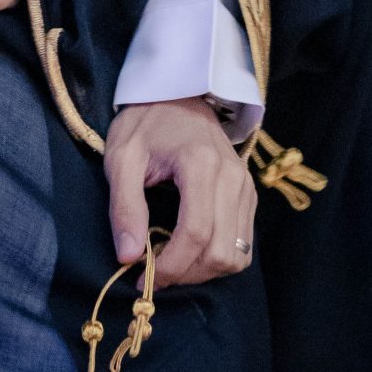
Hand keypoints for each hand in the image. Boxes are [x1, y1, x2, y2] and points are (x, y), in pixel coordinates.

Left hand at [104, 96, 255, 287]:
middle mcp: (232, 176)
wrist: (178, 94)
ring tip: (171, 261)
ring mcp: (245, 186)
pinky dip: (217, 259)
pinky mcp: (249, 194)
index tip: (142, 277)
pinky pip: (242, 245)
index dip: (170, 265)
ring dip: (203, 271)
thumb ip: (124, 206)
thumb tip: (128, 256)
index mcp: (200, 163)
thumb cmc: (145, 124)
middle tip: (154, 272)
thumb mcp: (122, 158)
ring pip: (236, 255)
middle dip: (185, 273)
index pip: (195, 233)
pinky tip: (190, 251)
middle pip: (219, 251)